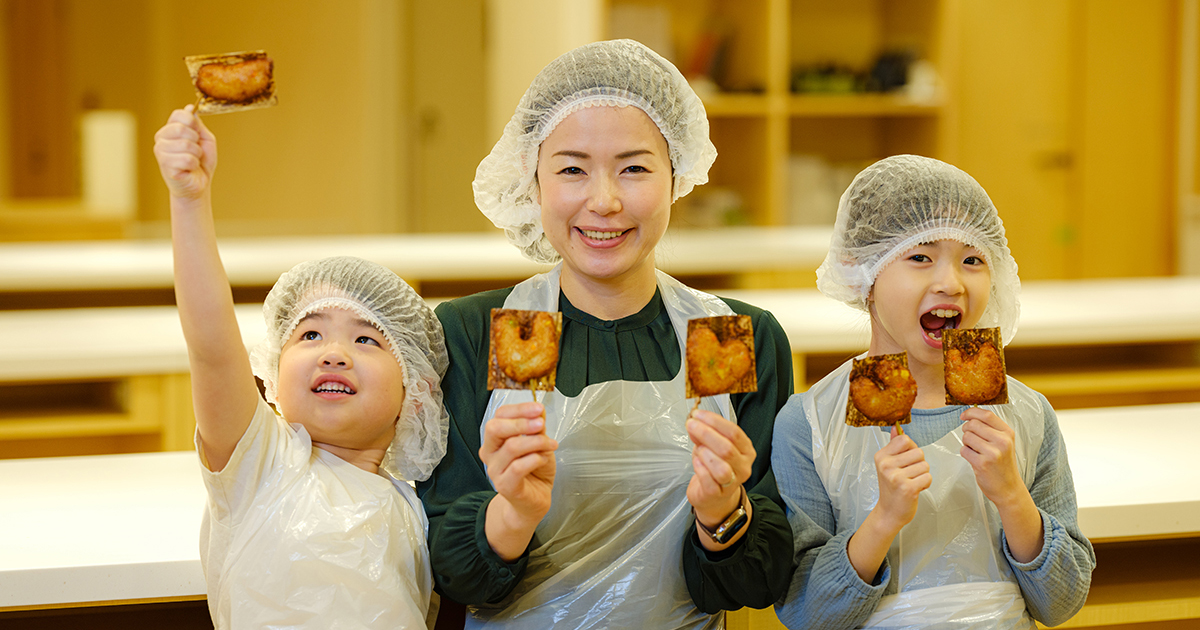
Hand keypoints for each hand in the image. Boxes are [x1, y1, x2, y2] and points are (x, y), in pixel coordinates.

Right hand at [153, 105, 216, 199]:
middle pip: (181, 128)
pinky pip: (187, 159)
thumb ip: (198, 124)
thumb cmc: (201, 162)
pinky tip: (189, 169)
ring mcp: (161, 152)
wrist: (199, 184)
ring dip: (196, 155)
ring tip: (193, 161)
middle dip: (196, 141)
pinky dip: (194, 165)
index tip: (197, 135)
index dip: (193, 123)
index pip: (180, 114)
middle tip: (195, 151)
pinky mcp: (165, 165)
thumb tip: (189, 107)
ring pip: (186, 145)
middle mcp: (161, 138)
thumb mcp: (204, 139)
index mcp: (170, 129)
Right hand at [480, 402, 556, 530]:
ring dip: (536, 442)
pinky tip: (543, 459)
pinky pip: (518, 467)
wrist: (535, 500)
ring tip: (551, 445)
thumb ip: (537, 428)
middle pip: (495, 428)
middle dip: (521, 422)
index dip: (519, 409)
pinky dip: (535, 459)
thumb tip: (538, 410)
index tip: (538, 408)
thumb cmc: (535, 471)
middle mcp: (490, 453)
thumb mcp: (539, 443)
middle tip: (541, 424)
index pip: (499, 415)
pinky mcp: (505, 485)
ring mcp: (495, 470)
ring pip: (512, 447)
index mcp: (496, 439)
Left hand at [686, 408, 754, 528]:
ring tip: (698, 449)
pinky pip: (708, 478)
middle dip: (706, 433)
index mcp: (746, 450)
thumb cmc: (713, 468)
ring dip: (705, 453)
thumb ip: (704, 434)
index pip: (734, 432)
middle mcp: (743, 466)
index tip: (698, 414)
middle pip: (727, 448)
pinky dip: (699, 466)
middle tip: (691, 425)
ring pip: (721, 466)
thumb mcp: (711, 446)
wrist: (713, 497)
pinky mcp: (717, 493)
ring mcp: (732, 482)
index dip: (714, 421)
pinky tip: (696, 461)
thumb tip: (695, 421)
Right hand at [872, 426, 930, 533]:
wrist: (889, 512)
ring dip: (922, 474)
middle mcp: (886, 465)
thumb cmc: (891, 488)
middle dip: (919, 463)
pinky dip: (925, 484)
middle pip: (918, 452)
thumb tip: (896, 428)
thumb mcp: (888, 464)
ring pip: (925, 465)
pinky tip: (915, 488)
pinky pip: (928, 477)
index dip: (911, 448)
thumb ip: (893, 445)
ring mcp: (896, 477)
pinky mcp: (907, 488)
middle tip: (909, 474)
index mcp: (881, 456)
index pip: (905, 439)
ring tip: (911, 481)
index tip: (906, 459)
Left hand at [960, 407, 1026, 508]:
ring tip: (975, 450)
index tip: (964, 415)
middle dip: (966, 429)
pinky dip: (965, 453)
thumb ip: (991, 428)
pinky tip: (975, 459)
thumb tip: (970, 415)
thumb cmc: (1003, 465)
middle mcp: (1002, 441)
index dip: (971, 412)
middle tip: (970, 438)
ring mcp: (992, 453)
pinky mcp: (982, 463)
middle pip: (973, 424)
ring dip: (966, 443)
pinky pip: (964, 450)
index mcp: (1007, 433)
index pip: (987, 415)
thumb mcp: (1004, 443)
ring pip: (966, 436)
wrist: (1009, 488)